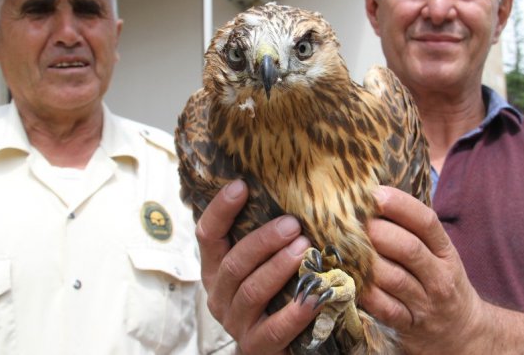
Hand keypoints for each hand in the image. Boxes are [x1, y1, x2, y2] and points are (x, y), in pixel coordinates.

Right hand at [195, 180, 318, 353]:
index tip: (241, 185)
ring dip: (278, 268)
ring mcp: (236, 323)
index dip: (221, 210)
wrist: (275, 347)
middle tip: (292, 224)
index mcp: (215, 270)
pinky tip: (315, 297)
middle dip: (263, 241)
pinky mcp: (256, 346)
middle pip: (233, 263)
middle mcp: (219, 296)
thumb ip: (265, 240)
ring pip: (251, 291)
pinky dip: (295, 312)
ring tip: (304, 250)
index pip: (208, 235)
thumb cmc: (273, 294)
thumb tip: (290, 196)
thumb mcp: (260, 265)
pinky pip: (274, 329)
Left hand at [361, 186, 483, 353]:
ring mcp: (425, 302)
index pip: (426, 221)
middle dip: (377, 232)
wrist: (463, 332)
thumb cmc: (440, 280)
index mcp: (445, 250)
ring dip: (366, 262)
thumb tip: (371, 198)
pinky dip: (367, 294)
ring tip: (344, 248)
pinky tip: (352, 280)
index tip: (374, 194)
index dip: (399, 204)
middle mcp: (439, 275)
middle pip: (407, 248)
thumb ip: (411, 230)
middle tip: (352, 222)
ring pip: (393, 278)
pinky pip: (386, 309)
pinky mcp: (411, 326)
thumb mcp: (438, 253)